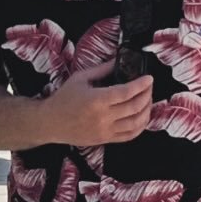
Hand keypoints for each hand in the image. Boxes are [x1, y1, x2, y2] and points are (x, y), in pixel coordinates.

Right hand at [39, 60, 153, 144]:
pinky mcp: (105, 140)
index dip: (141, 85)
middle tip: (149, 86)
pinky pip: (129, 136)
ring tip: (148, 100)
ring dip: (146, 111)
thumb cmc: (64, 98)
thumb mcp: (80, 78)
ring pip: (136, 123)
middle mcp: (104, 117)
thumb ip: (102, 69)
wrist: (51, 122)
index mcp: (97, 100)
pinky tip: (143, 117)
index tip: (149, 78)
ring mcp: (106, 131)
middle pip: (134, 107)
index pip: (126, 92)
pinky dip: (140, 127)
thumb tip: (118, 61)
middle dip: (147, 95)